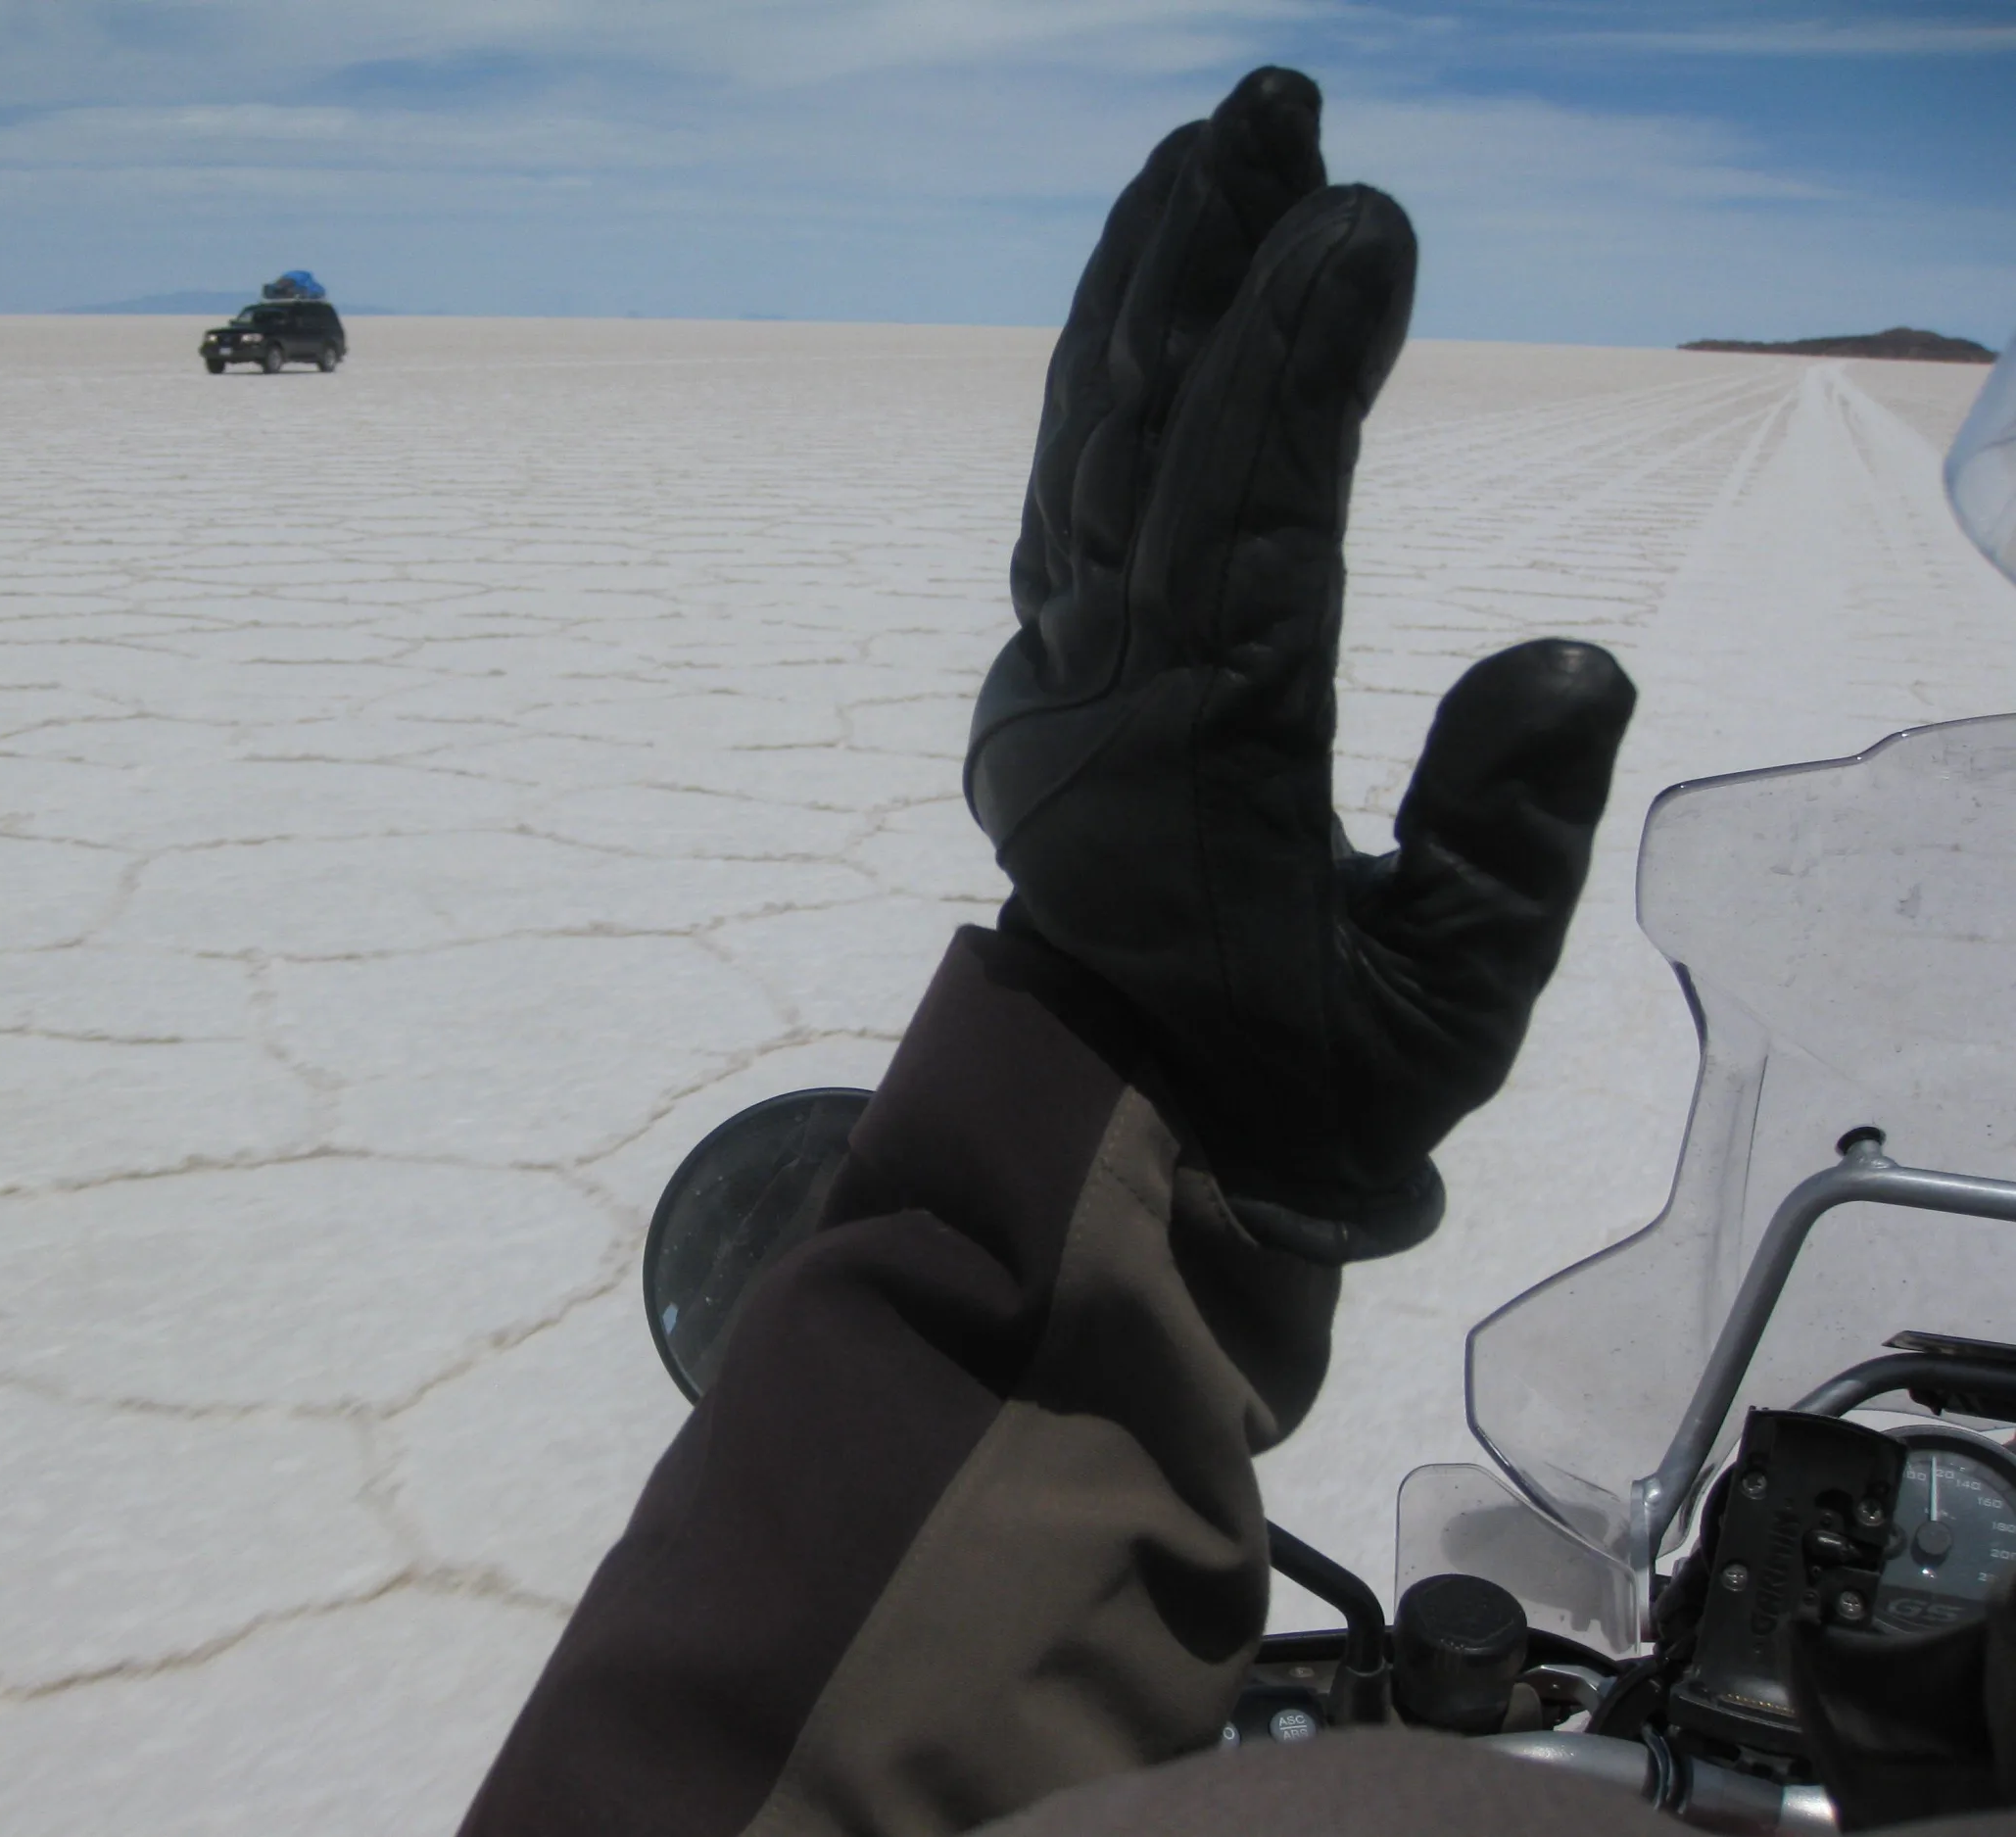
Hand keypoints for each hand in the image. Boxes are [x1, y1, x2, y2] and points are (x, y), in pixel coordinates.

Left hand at [966, 67, 1634, 1253]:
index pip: (1239, 534)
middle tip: (1274, 115)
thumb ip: (1508, 847)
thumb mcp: (1446, 1016)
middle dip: (1203, 272)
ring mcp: (1049, 685)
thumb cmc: (1305, 1091)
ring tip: (1216, 154)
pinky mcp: (1044, 677)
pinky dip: (1110, 384)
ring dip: (1146, 296)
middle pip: (1135, 454)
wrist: (1131, 1136)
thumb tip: (1567, 660)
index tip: (1356, 227)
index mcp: (1189, 780)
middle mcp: (1090, 707)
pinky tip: (1156, 296)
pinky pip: (1066, 501)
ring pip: (1082, 457)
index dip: (1291, 374)